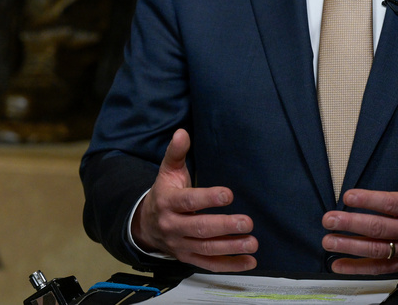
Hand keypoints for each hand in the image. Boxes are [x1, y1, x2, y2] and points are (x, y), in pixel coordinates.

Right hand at [132, 128, 257, 271]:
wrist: (145, 224)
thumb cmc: (164, 193)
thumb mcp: (167, 172)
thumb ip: (176, 153)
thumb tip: (182, 132)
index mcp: (168, 202)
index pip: (189, 201)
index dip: (208, 198)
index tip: (229, 195)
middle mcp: (173, 226)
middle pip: (199, 228)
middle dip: (224, 226)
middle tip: (247, 222)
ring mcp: (180, 245)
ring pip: (206, 249)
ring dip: (231, 248)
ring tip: (252, 242)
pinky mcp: (187, 258)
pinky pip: (209, 264)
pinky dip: (229, 265)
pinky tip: (249, 262)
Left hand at [321, 126, 397, 274]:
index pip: (392, 204)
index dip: (370, 200)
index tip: (348, 196)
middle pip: (380, 228)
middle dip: (352, 224)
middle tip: (329, 219)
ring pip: (377, 250)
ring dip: (350, 246)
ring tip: (328, 240)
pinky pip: (381, 268)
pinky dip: (359, 268)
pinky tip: (338, 264)